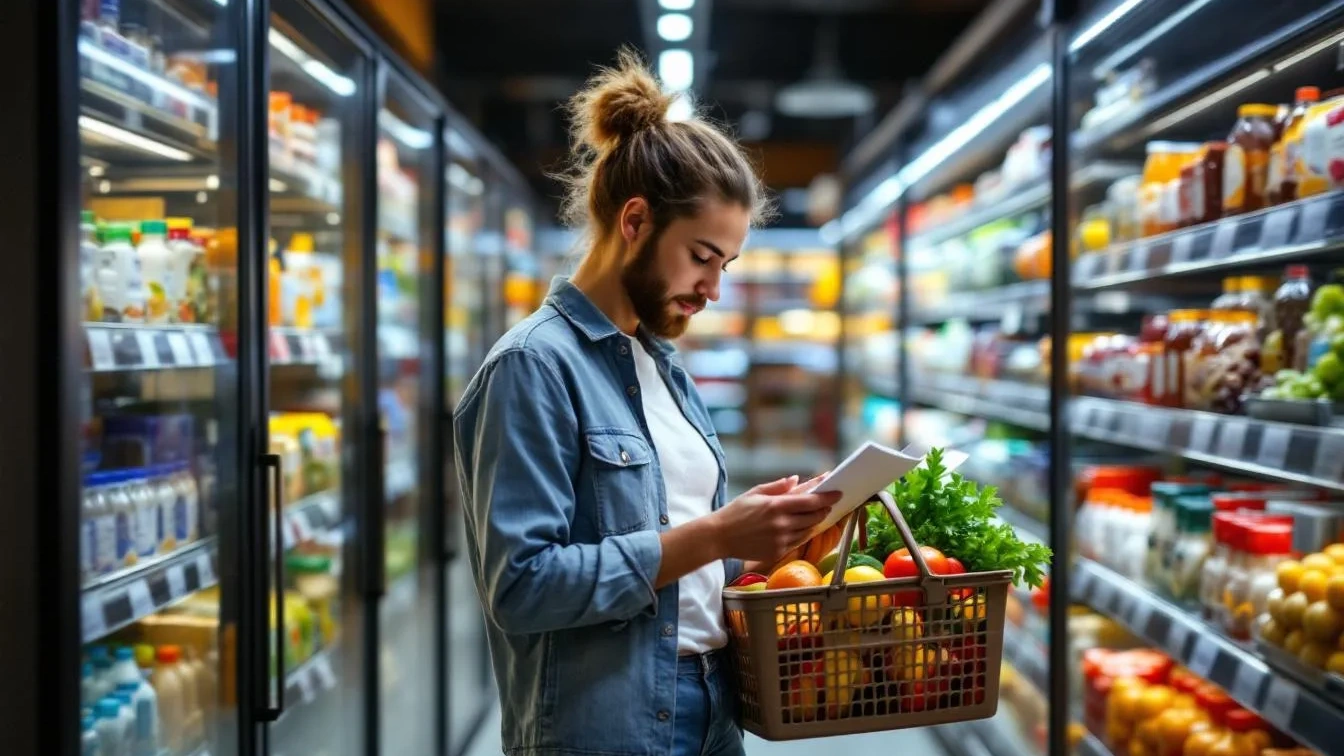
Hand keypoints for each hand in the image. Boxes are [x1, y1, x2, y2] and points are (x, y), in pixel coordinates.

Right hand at [709, 475, 842, 564]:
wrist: (719, 537)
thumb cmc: (735, 512)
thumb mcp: (754, 493)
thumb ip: (778, 486)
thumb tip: (797, 480)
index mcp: (775, 506)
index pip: (810, 501)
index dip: (826, 496)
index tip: (837, 493)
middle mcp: (781, 524)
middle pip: (814, 516)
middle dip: (823, 509)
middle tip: (828, 503)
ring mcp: (780, 540)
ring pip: (808, 530)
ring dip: (815, 522)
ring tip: (816, 514)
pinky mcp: (777, 552)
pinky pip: (798, 542)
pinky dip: (803, 534)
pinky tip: (802, 527)